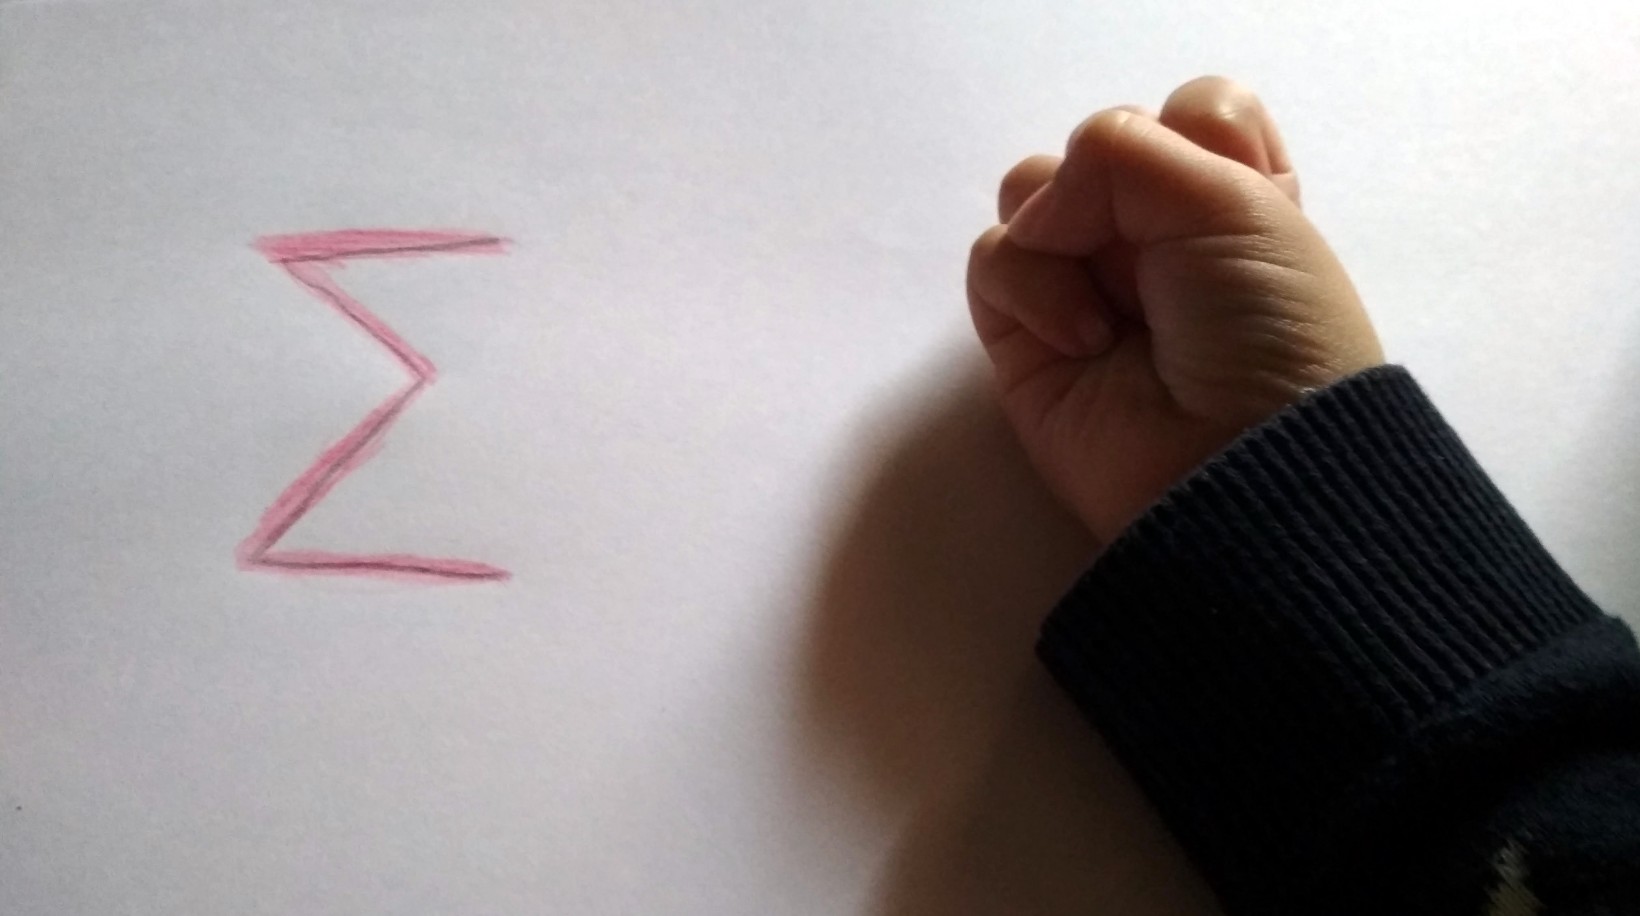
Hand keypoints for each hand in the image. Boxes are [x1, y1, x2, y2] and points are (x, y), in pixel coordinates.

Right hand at [966, 77, 1383, 542]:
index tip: (1232, 188)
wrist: (1232, 464)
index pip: (1191, 112)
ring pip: (1029, 192)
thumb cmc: (1265, 330)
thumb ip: (1120, 152)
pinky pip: (993, 261)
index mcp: (1233, 201)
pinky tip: (1082, 342)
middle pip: (1096, 147)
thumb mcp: (1232, 201)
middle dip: (1124, 188)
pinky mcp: (1026, 337)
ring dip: (1067, 236)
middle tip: (1160, 252)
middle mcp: (1155, 236)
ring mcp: (1086, 283)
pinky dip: (1033, 292)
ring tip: (1114, 309)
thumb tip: (1045, 207)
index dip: (1199, 136)